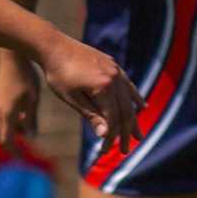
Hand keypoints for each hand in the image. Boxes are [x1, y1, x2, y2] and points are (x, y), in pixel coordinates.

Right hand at [0, 50, 40, 146]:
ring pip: (1, 127)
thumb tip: (31, 136)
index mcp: (8, 114)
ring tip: (26, 133)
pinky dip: (11, 124)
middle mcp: (0, 112)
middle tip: (21, 153)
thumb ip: (31, 117)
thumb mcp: (33, 98)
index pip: (8, 140)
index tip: (22, 160)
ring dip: (11, 134)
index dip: (14, 152)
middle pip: (1, 136)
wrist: (11, 57)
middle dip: (10, 146)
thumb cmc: (26, 76)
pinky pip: (3, 118)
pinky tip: (23, 118)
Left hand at [36, 36, 141, 150]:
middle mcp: (115, 78)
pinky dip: (135, 98)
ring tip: (138, 136)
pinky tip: (142, 107)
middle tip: (125, 150)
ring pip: (129, 100)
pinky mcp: (114, 66)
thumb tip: (107, 135)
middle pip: (124, 112)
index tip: (104, 151)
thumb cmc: (58, 75)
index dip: (111, 137)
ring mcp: (116, 71)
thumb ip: (91, 115)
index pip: (113, 119)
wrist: (54, 46)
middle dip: (125, 134)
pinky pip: (129, 85)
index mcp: (104, 87)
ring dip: (133, 119)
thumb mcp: (71, 98)